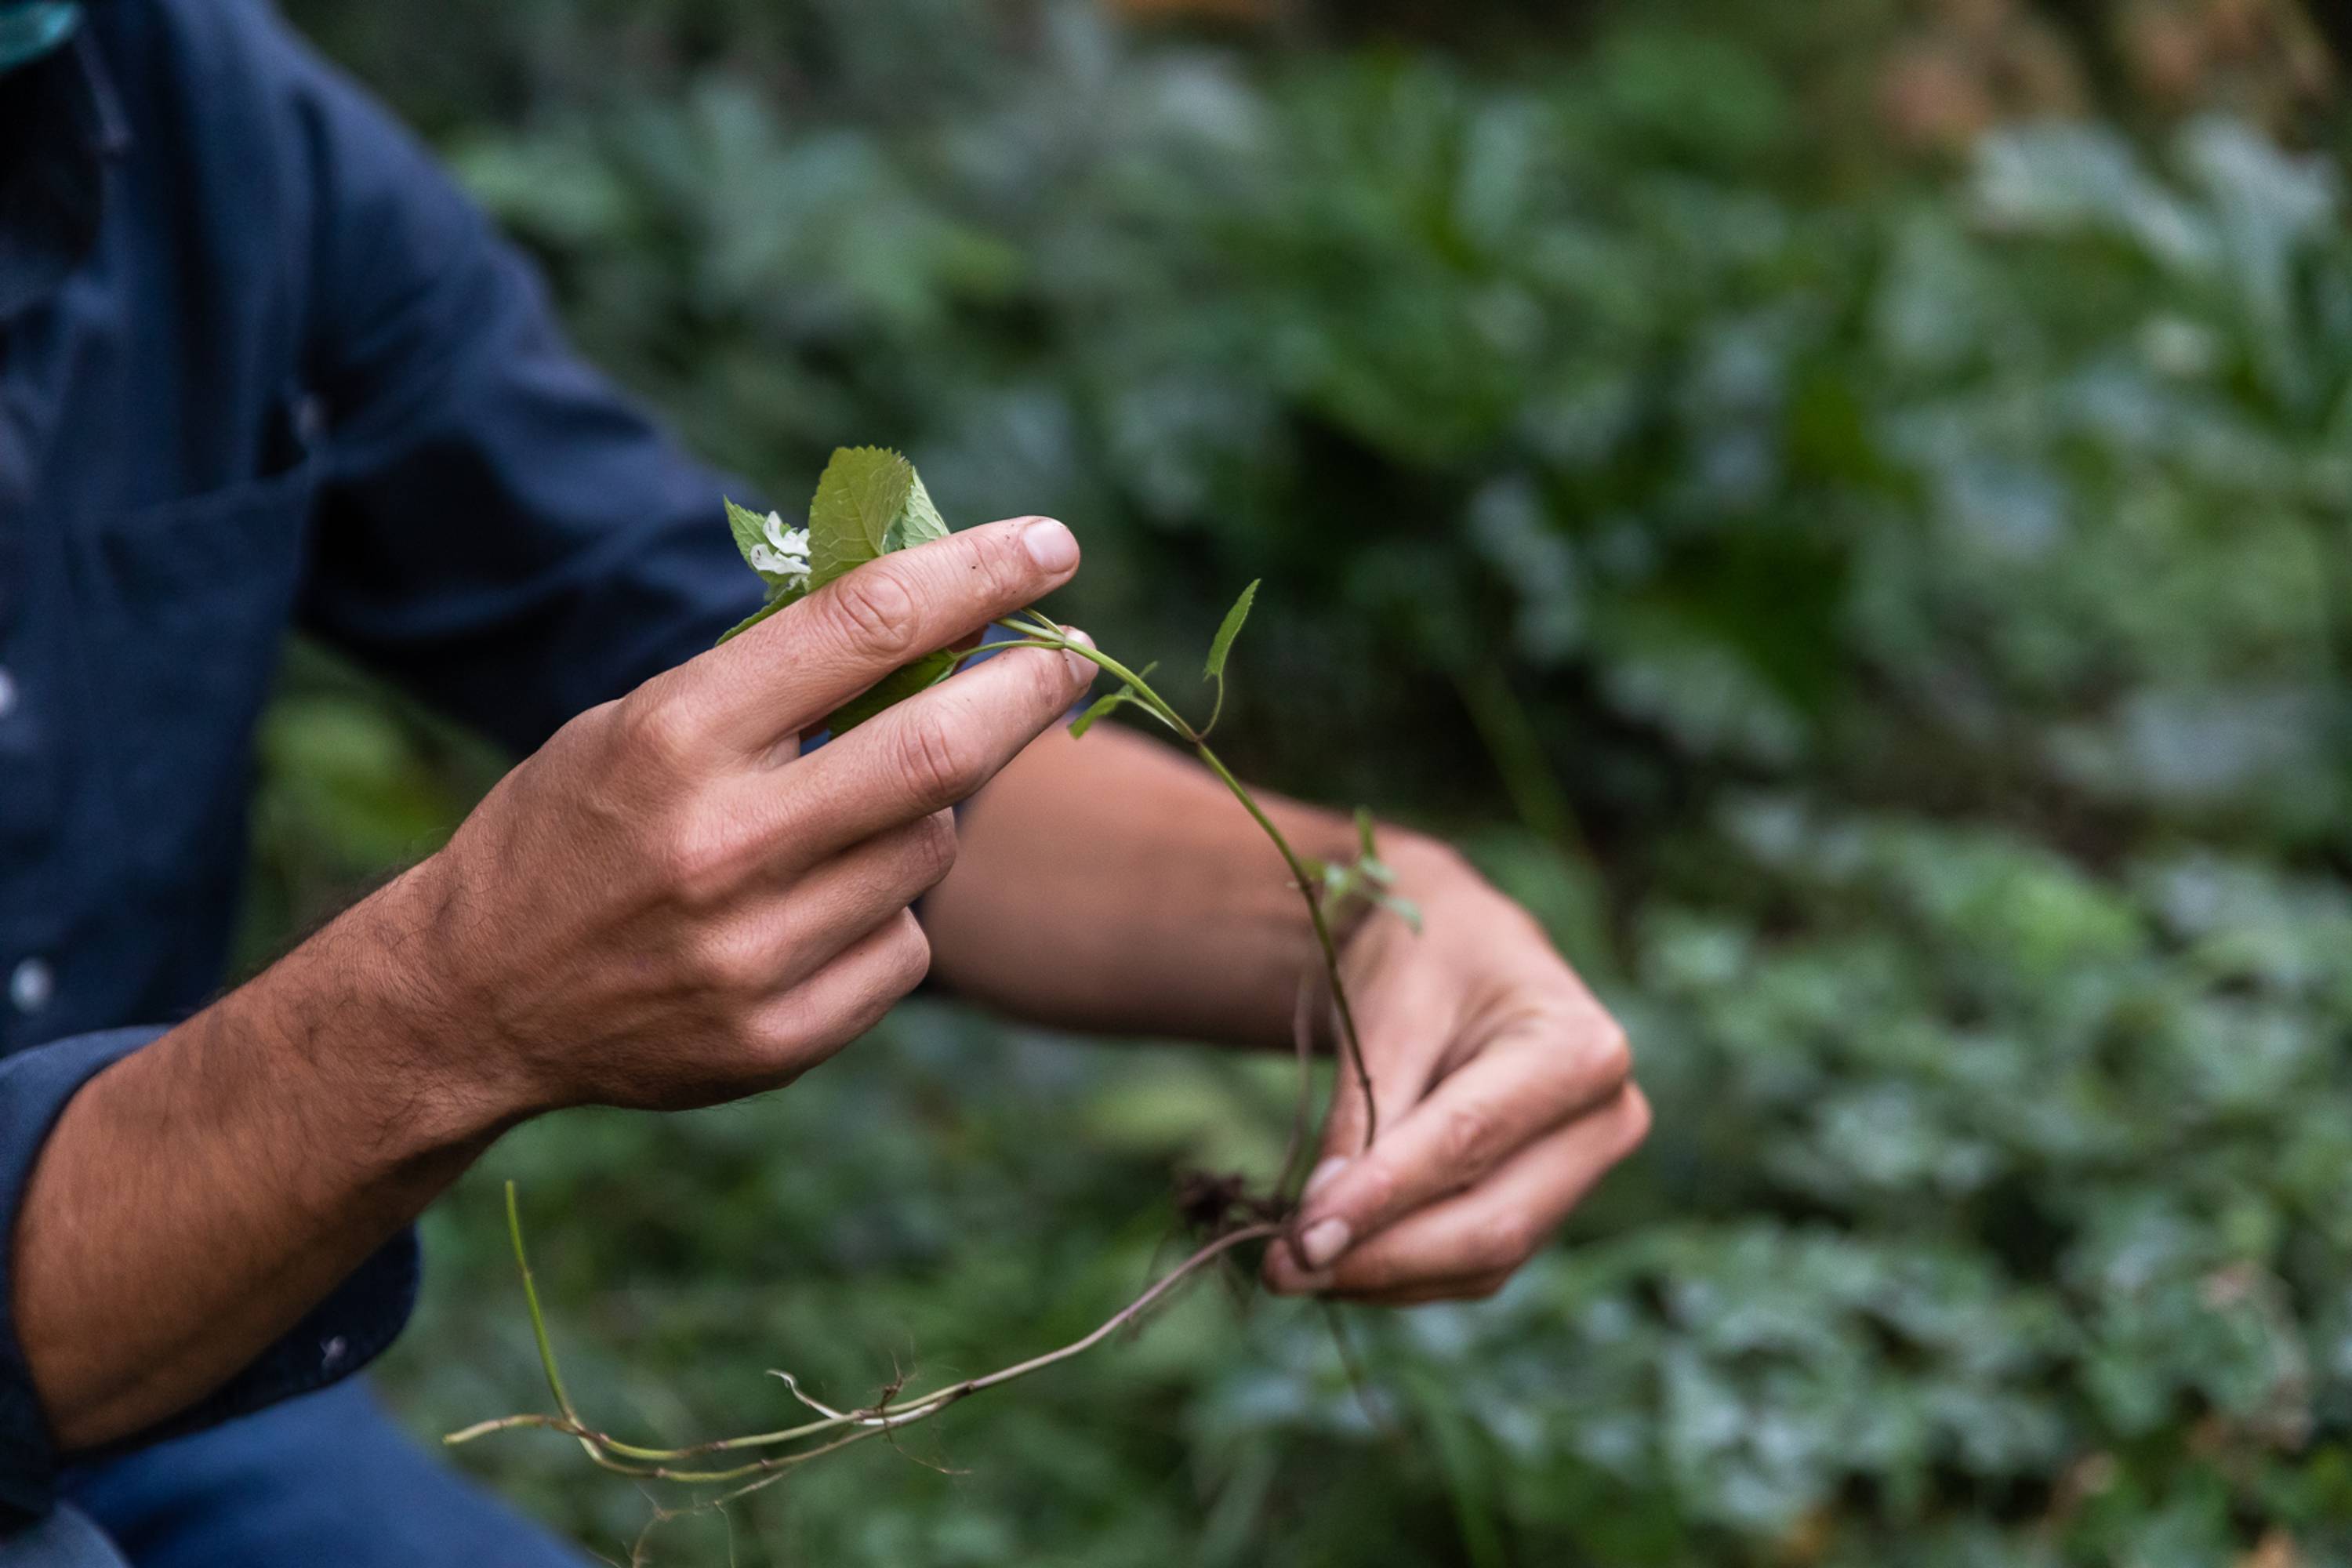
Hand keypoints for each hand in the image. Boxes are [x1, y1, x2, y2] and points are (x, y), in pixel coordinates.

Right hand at [365, 515, 1094, 1132]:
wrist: (470, 998)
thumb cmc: (576, 825)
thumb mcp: (640, 717)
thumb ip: (775, 674)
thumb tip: (940, 601)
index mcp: (674, 735)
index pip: (866, 624)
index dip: (979, 576)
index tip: (1053, 545)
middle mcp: (719, 844)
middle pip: (940, 750)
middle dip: (1031, 689)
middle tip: (1075, 656)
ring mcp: (753, 953)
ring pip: (930, 851)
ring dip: (929, 814)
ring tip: (856, 814)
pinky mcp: (779, 1041)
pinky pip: (903, 946)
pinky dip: (888, 912)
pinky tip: (816, 910)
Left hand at [1264, 839, 1646, 1303]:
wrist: (1459, 949)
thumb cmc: (1426, 957)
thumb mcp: (1388, 1009)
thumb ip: (1362, 1112)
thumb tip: (1320, 1225)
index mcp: (1579, 1049)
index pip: (1467, 1141)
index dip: (1381, 1197)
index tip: (1301, 1239)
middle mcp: (1603, 1121)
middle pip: (1492, 1223)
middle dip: (1381, 1258)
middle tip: (1281, 1272)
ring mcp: (1581, 1173)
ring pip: (1483, 1261)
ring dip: (1384, 1277)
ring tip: (1292, 1269)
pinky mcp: (1547, 1208)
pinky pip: (1475, 1267)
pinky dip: (1402, 1274)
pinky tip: (1338, 1262)